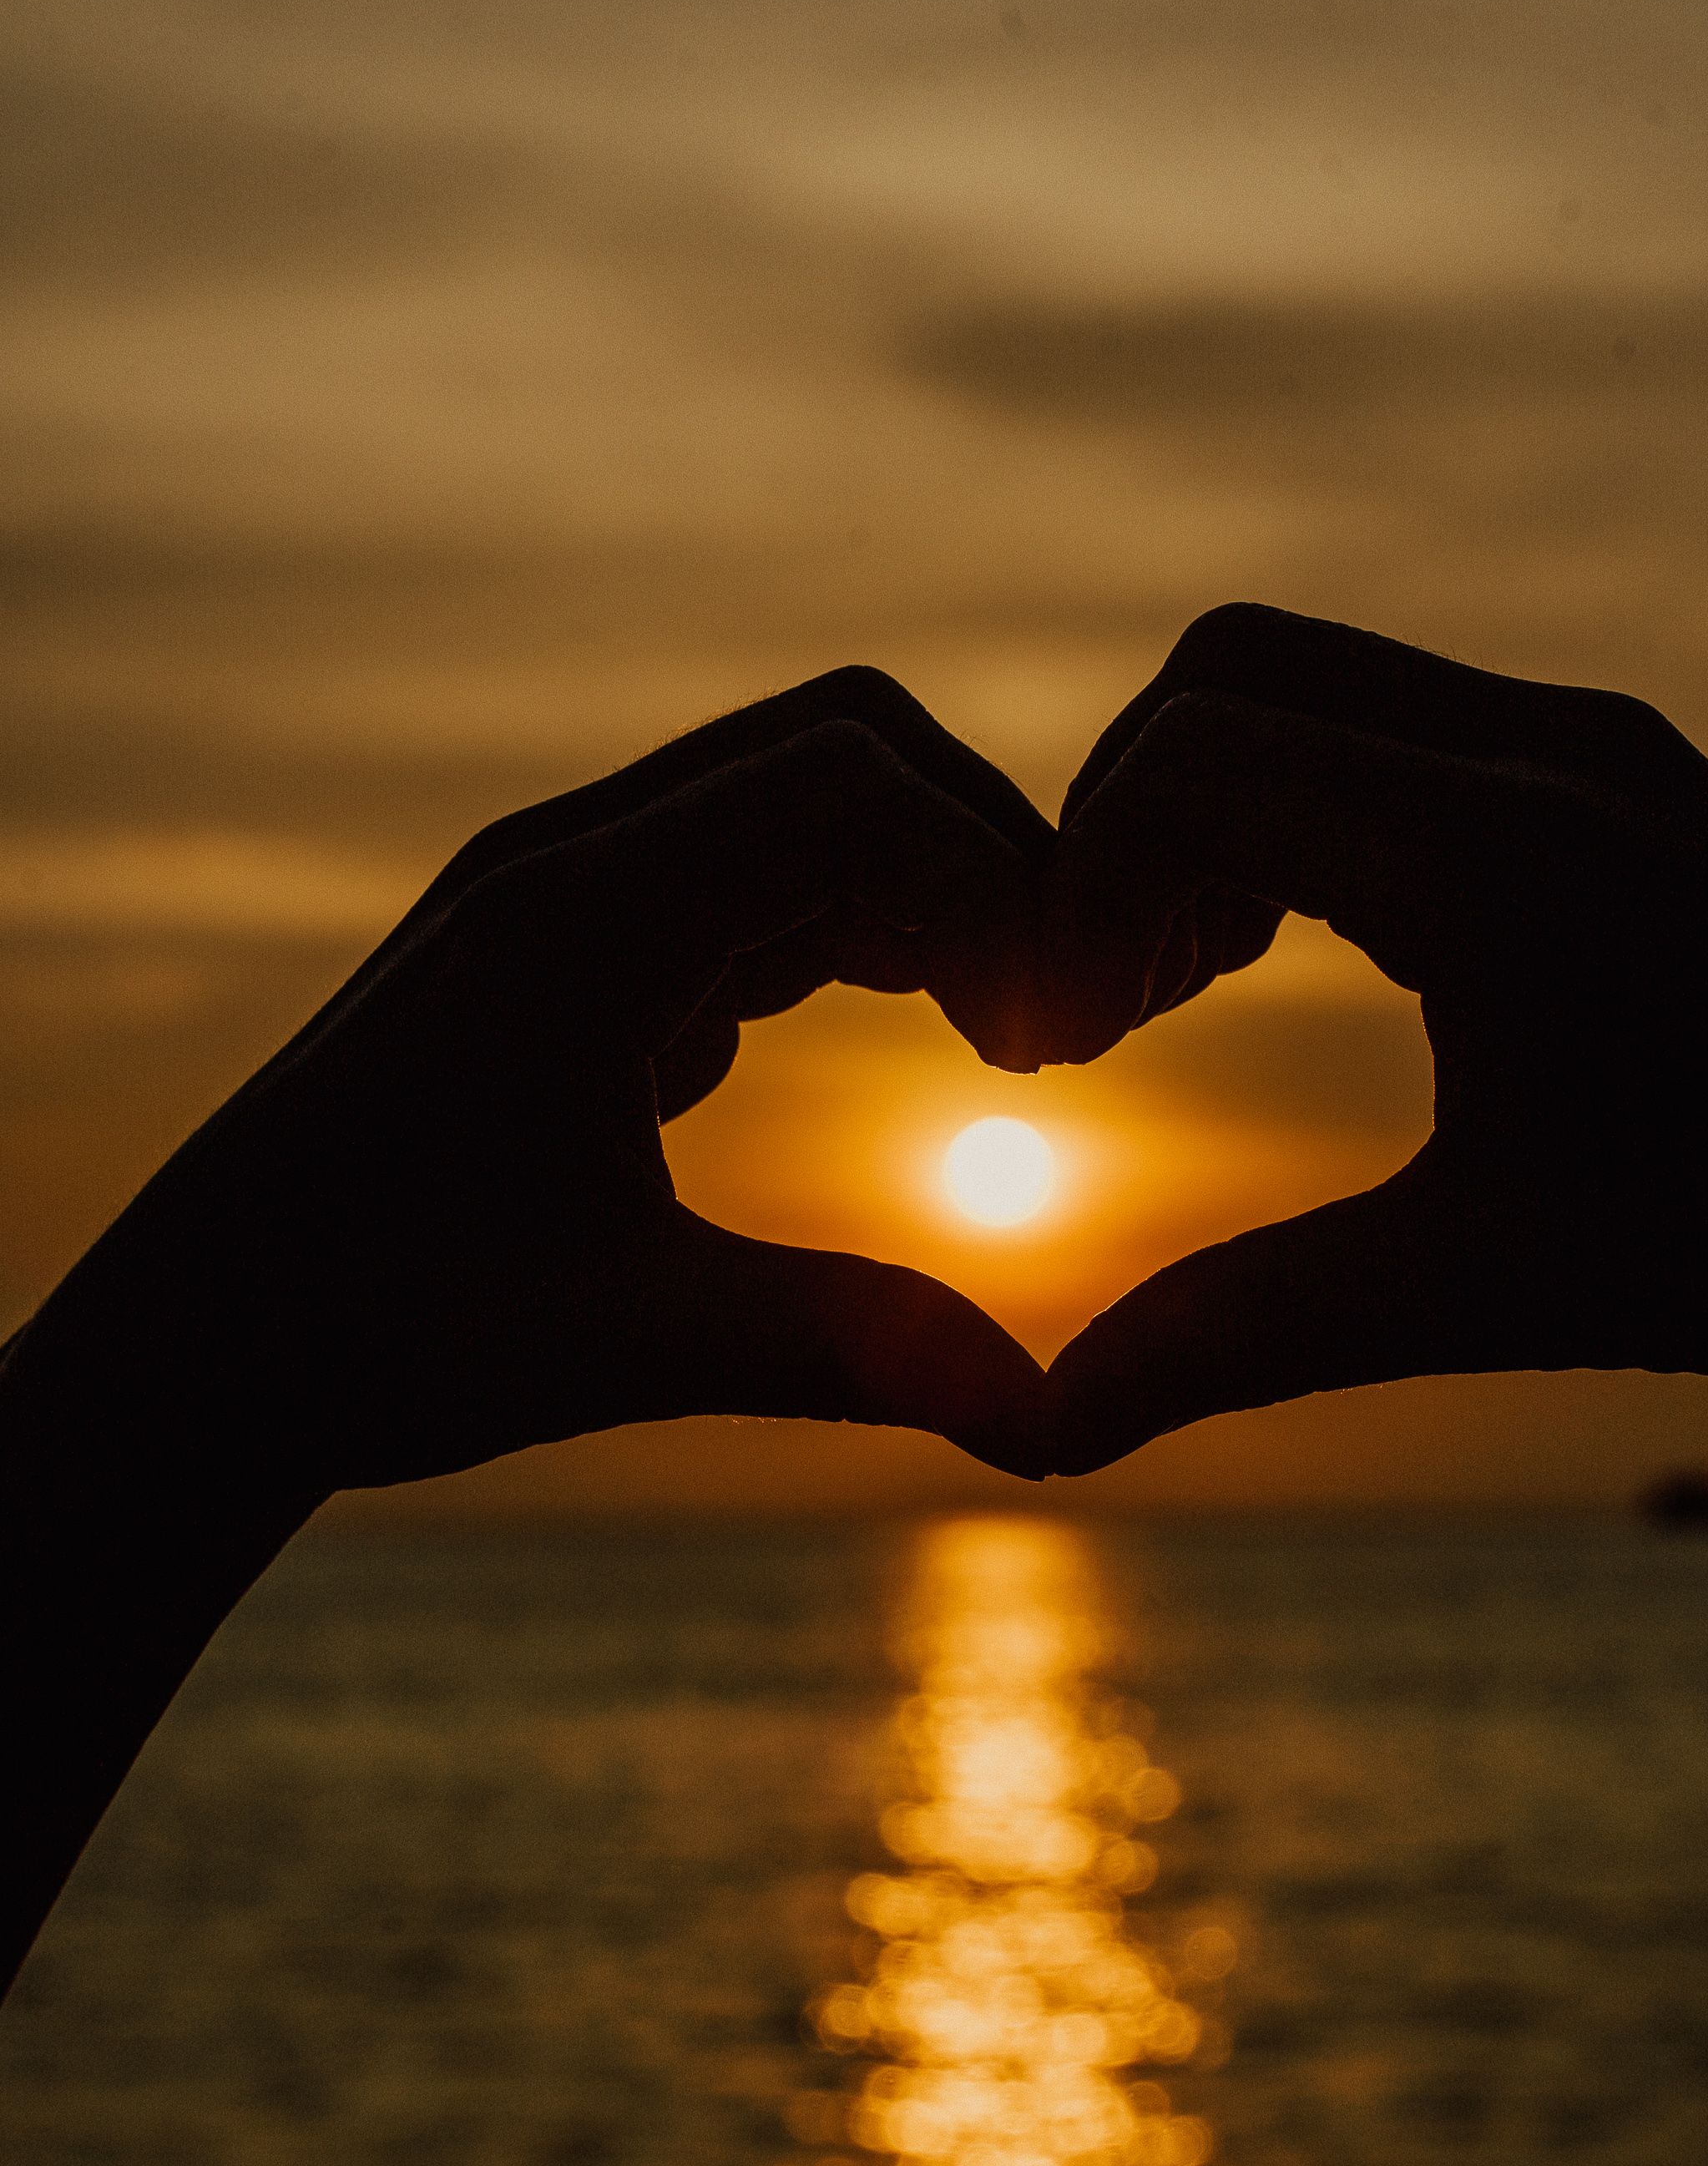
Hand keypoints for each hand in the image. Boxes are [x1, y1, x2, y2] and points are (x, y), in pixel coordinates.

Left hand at [16, 668, 1056, 1498]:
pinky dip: (849, 931)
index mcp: (579, 920)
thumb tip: (1047, 1414)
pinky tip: (896, 1047)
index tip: (1052, 1040)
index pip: (846, 783)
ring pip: (796, 809)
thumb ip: (845, 1345)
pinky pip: (744, 879)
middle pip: (839, 751)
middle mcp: (569, 867)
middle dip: (977, 860)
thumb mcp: (627, 1344)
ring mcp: (562, 898)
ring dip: (919, 895)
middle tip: (1051, 1027)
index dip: (991, 878)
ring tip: (1005, 1044)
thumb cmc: (373, 1338)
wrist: (198, 1347)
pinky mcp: (564, 951)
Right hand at [1039, 604, 1707, 1469]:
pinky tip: (1328, 958)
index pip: (1182, 765)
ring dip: (1221, 809)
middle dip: (1125, 824)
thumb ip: (1247, 1335)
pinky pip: (1411, 721)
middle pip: (1229, 674)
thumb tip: (1044, 1432)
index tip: (1062, 1052)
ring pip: (1323, 684)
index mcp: (1489, 847)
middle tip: (1112, 1010)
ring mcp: (1595, 743)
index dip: (1072, 893)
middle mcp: (1540, 746)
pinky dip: (1318, 805)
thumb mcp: (1489, 1289)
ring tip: (1195, 989)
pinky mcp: (1631, 772)